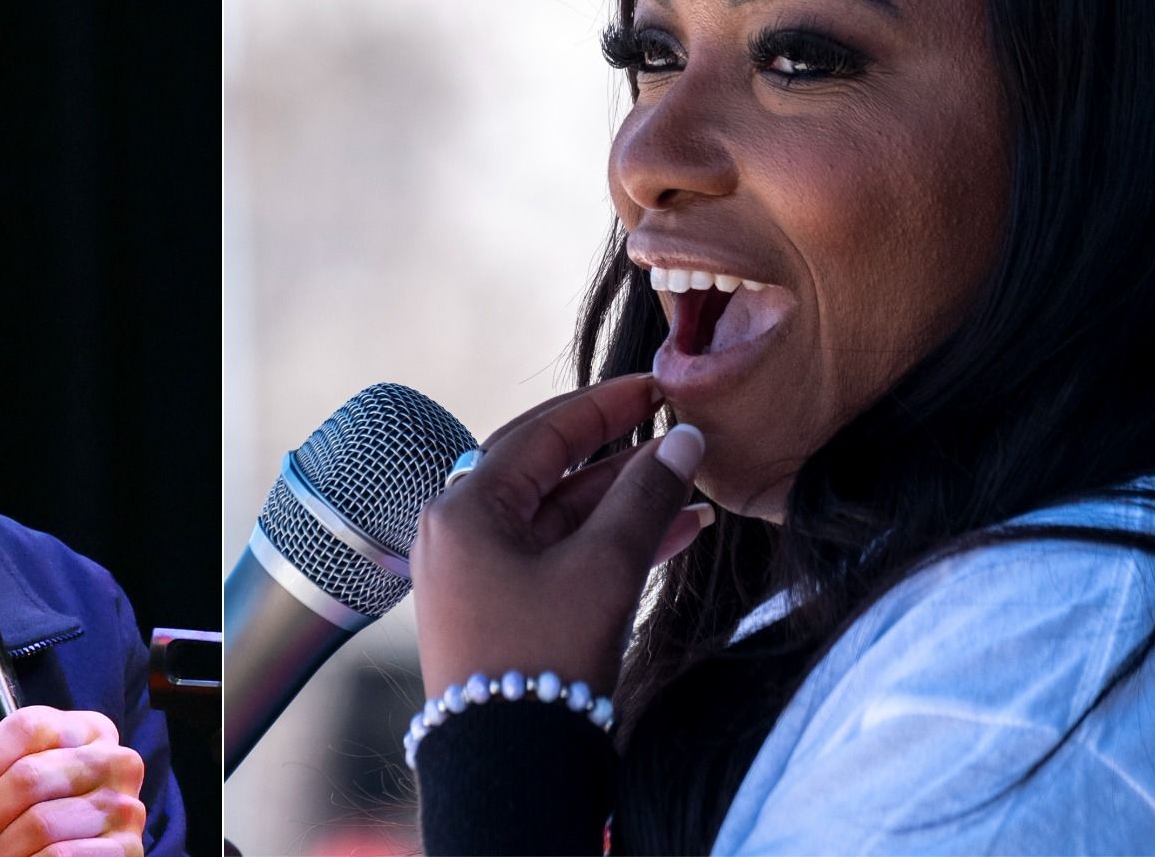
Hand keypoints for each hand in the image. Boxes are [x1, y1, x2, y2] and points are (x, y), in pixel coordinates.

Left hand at [0, 705, 147, 856]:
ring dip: (5, 849)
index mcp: (87, 729)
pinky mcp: (127, 850)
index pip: (28, 725)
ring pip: (41, 822)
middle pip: (30, 776)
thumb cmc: (7, 821)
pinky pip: (60, 856)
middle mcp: (117, 759)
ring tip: (1, 853)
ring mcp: (127, 806)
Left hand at [409, 374, 708, 698]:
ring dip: (624, 502)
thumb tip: (684, 441)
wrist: (509, 768)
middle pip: (547, 469)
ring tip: (694, 488)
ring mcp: (476, 571)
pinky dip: (608, 543)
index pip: (541, 433)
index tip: (655, 388)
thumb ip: (645, 497)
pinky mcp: (499, 608)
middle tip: (671, 425)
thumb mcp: (604, 570)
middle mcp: (460, 531)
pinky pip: (557, 555)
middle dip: (617, 452)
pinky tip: (675, 532)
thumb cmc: (544, 661)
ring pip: (559, 516)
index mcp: (464, 508)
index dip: (604, 407)